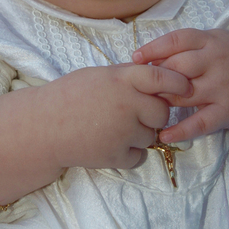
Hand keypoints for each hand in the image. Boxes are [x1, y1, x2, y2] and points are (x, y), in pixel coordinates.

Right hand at [45, 63, 191, 169]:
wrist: (43, 127)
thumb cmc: (69, 96)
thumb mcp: (99, 75)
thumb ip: (128, 75)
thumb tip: (157, 72)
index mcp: (121, 79)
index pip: (161, 77)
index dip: (177, 82)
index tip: (184, 87)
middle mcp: (126, 104)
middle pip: (162, 112)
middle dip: (156, 114)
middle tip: (137, 113)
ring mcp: (122, 132)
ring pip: (152, 136)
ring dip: (141, 134)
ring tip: (114, 128)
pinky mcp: (116, 156)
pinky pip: (139, 156)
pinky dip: (130, 153)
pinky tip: (111, 143)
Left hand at [132, 28, 228, 143]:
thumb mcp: (216, 42)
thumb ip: (188, 47)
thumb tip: (150, 57)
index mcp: (212, 40)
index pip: (177, 40)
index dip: (153, 49)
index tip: (135, 59)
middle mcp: (218, 60)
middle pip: (177, 67)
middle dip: (155, 78)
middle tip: (139, 87)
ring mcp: (224, 86)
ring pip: (184, 94)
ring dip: (163, 101)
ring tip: (147, 107)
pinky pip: (201, 122)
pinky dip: (181, 130)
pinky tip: (164, 135)